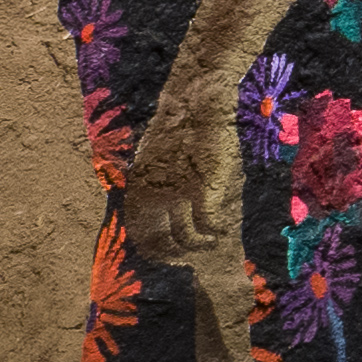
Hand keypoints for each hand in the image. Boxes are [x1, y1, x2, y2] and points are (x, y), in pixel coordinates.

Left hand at [120, 91, 249, 272]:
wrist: (196, 104)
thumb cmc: (179, 131)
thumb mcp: (156, 161)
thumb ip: (154, 188)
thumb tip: (163, 216)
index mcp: (138, 190)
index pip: (140, 237)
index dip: (157, 253)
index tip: (175, 255)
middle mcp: (152, 195)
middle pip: (159, 246)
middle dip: (176, 256)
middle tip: (192, 257)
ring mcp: (177, 193)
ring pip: (186, 240)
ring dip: (201, 245)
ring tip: (211, 241)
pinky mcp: (203, 189)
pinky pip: (210, 225)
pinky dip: (218, 230)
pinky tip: (222, 225)